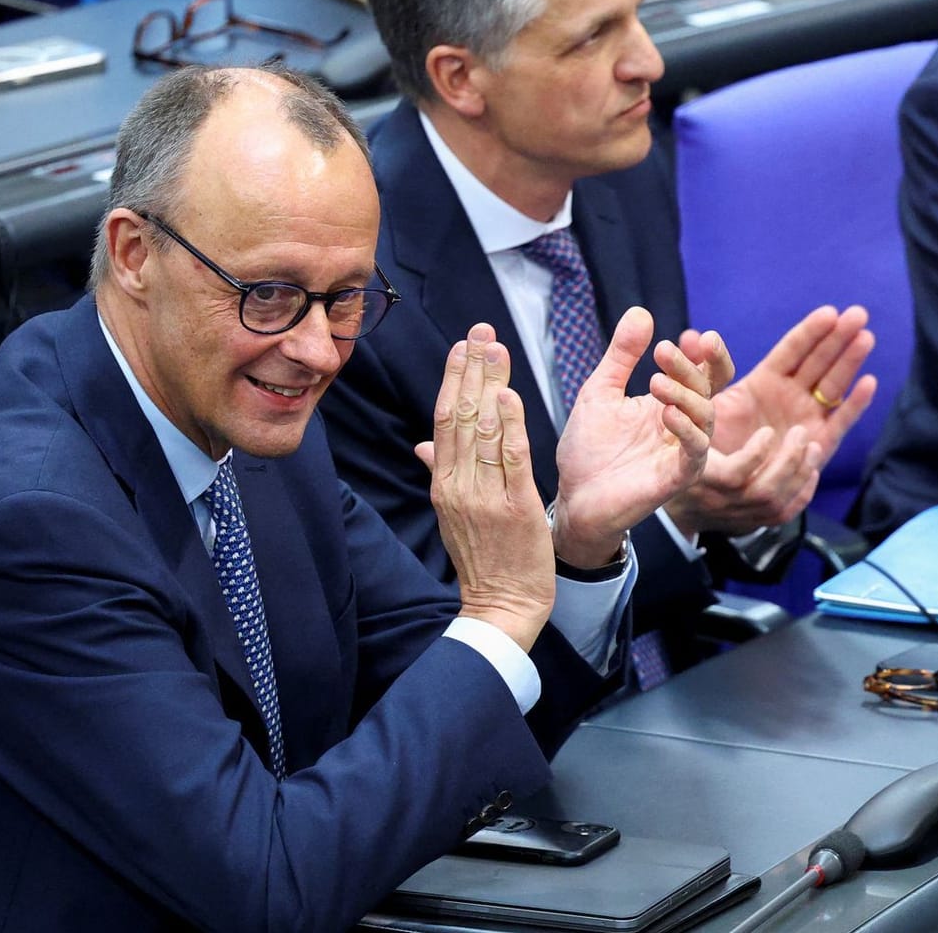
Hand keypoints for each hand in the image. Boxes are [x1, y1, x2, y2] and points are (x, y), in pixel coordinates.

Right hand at [415, 325, 553, 651]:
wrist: (502, 606)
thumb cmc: (484, 559)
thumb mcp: (454, 515)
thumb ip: (440, 474)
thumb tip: (422, 444)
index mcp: (443, 484)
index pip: (443, 420)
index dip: (453, 379)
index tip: (463, 345)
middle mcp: (457, 485)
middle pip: (459, 416)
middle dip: (470, 369)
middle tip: (481, 331)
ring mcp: (484, 496)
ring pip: (482, 430)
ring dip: (490, 384)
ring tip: (497, 348)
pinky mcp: (515, 508)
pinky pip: (510, 459)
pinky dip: (509, 425)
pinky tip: (510, 395)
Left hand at [553, 307, 713, 568]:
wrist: (574, 497)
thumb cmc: (588, 448)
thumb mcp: (601, 390)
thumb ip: (622, 355)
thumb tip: (641, 311)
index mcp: (670, 403)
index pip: (702, 373)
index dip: (704, 354)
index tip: (692, 335)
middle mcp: (682, 426)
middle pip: (705, 389)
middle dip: (689, 367)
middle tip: (664, 350)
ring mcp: (682, 452)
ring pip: (704, 418)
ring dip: (685, 395)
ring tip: (656, 381)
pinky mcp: (676, 478)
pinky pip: (694, 452)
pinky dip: (686, 430)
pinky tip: (666, 414)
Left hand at [664, 305, 877, 535]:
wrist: (709, 486)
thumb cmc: (703, 440)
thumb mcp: (701, 401)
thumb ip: (702, 371)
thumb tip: (691, 335)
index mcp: (765, 381)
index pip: (793, 350)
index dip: (811, 332)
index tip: (830, 312)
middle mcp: (789, 397)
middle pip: (820, 361)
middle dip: (839, 338)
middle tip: (859, 314)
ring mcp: (805, 418)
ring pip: (832, 385)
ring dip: (849, 362)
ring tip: (865, 337)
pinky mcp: (815, 445)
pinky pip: (837, 423)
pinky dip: (853, 405)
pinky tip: (868, 383)